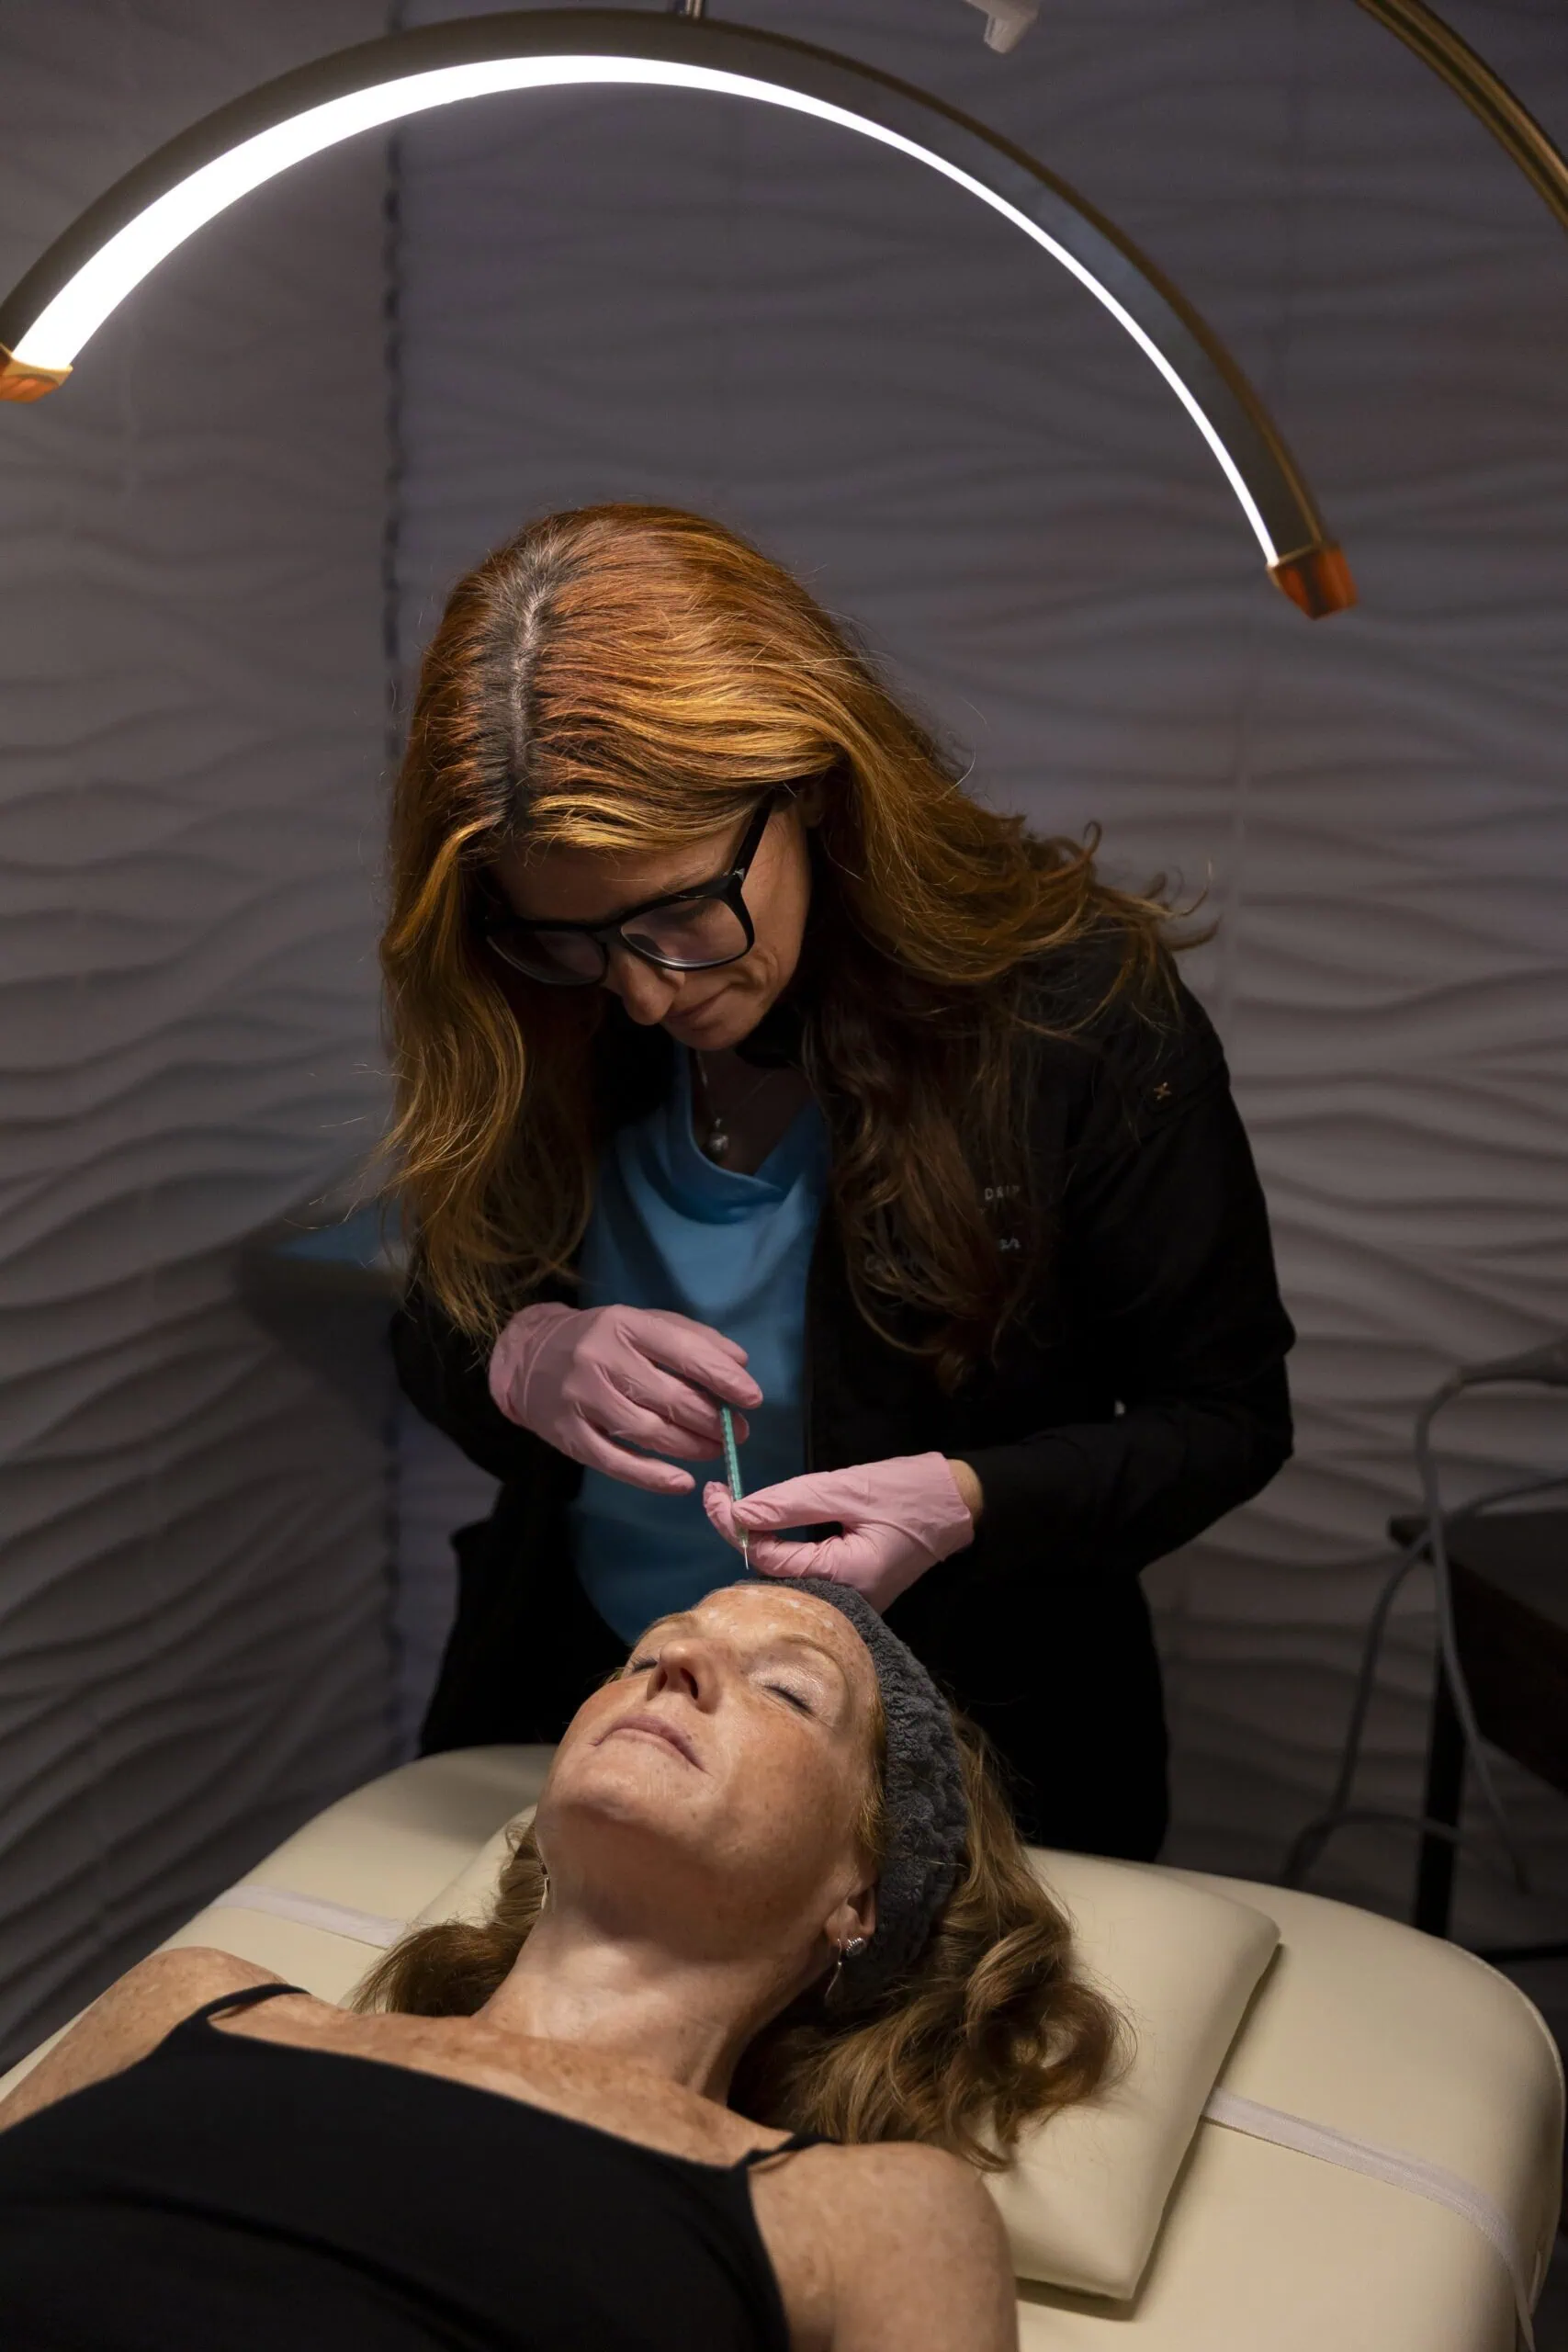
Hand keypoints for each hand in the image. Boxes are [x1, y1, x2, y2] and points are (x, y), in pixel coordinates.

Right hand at [489, 1303, 760, 1495]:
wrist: (527, 1357)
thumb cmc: (600, 1339)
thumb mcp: (642, 1323)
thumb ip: (692, 1337)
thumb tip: (740, 1363)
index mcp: (624, 1324)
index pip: (683, 1351)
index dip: (722, 1378)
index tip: (752, 1398)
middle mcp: (601, 1359)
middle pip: (669, 1397)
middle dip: (712, 1419)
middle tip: (737, 1431)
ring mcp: (582, 1399)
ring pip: (648, 1431)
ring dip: (691, 1447)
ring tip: (716, 1450)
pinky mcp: (568, 1435)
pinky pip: (615, 1461)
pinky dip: (652, 1476)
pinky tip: (681, 1482)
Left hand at [702, 1453, 977, 1612]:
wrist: (961, 1504)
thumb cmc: (909, 1492)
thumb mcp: (848, 1489)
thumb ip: (791, 1502)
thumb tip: (738, 1511)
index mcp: (844, 1580)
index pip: (769, 1559)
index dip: (735, 1526)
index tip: (714, 1493)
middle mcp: (842, 1601)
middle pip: (772, 1571)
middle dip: (741, 1533)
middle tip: (717, 1495)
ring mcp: (848, 1600)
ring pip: (786, 1573)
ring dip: (759, 1538)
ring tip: (731, 1504)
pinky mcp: (850, 1589)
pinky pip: (805, 1572)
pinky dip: (782, 1547)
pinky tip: (766, 1524)